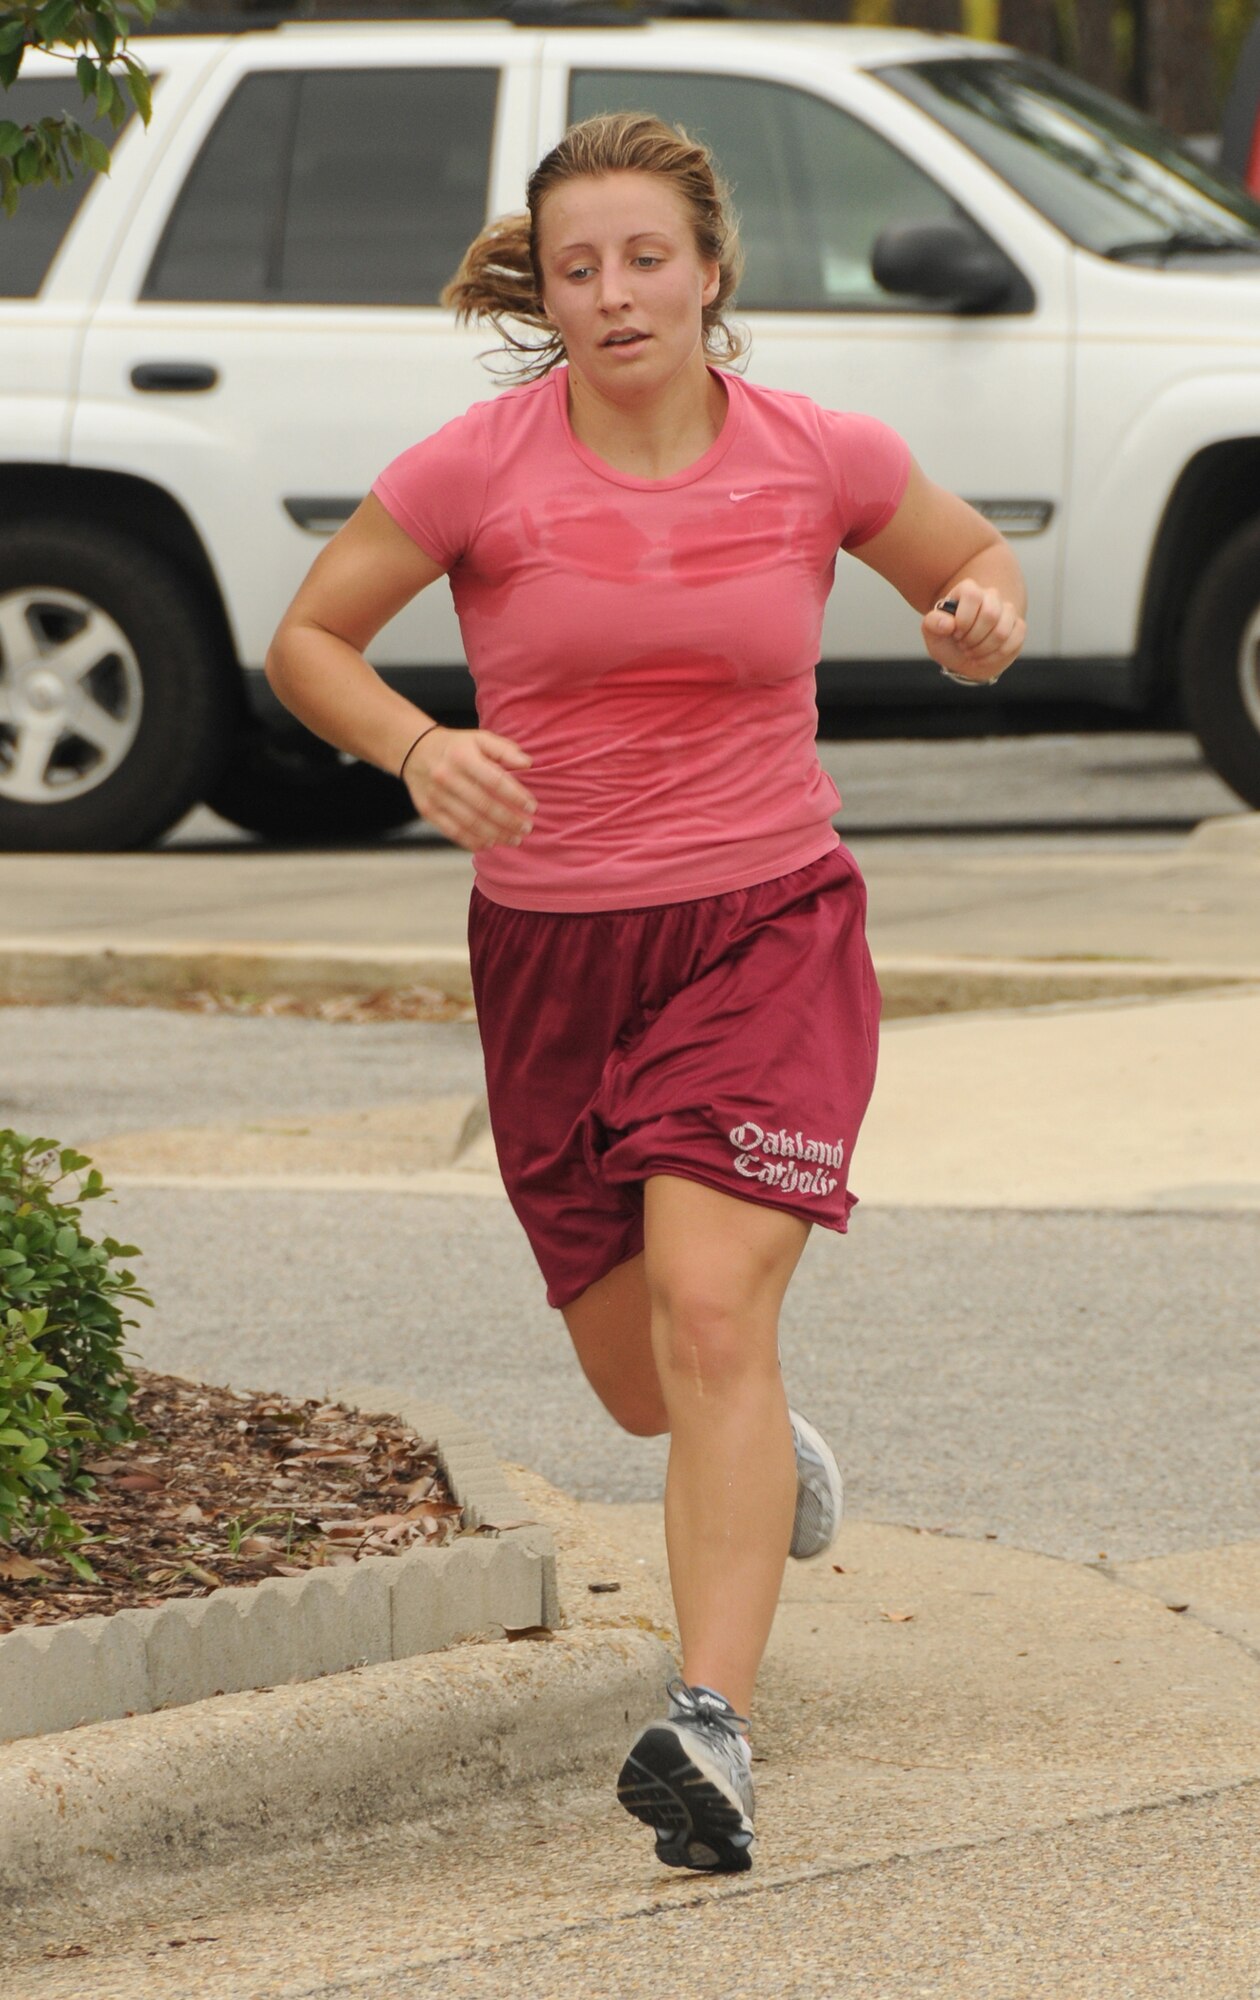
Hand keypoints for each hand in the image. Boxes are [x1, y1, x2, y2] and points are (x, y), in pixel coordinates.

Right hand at [402, 726, 535, 849]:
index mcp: (462, 756)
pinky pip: (453, 831)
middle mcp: (446, 776)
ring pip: (470, 822)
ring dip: (496, 834)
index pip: (494, 781)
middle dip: (509, 820)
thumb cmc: (456, 748)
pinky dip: (473, 841)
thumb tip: (528, 764)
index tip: (532, 807)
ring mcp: (436, 796)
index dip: (515, 797)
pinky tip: (490, 843)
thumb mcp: (480, 739)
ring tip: (514, 839)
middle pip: (484, 805)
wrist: (415, 750)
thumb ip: (505, 750)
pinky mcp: (428, 811)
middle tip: (527, 828)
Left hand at [921, 580, 1025, 685]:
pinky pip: (1015, 639)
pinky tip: (984, 658)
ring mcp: (1007, 610)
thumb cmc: (947, 641)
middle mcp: (990, 595)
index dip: (963, 620)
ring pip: (1002, 630)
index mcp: (968, 590)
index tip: (955, 634)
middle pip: (991, 614)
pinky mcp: (1018, 626)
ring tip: (972, 652)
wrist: (964, 657)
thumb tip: (948, 624)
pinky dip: (996, 655)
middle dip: (973, 638)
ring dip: (983, 649)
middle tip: (963, 645)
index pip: (973, 596)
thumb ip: (933, 623)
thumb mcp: (932, 633)